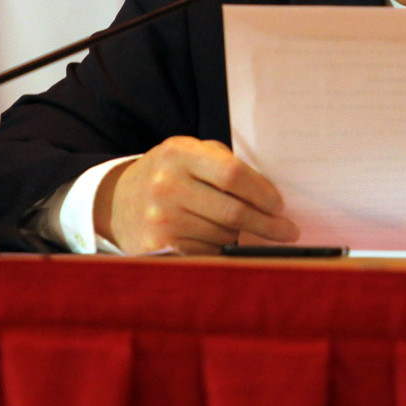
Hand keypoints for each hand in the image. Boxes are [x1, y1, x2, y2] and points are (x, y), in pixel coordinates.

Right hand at [94, 136, 299, 254]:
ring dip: (242, 236)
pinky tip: (225, 244)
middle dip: (267, 223)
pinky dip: (222, 250)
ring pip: (222, 235)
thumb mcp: (189, 153)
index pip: (233, 174)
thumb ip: (225, 163)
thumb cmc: (167, 174)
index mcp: (179, 154)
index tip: (279, 205)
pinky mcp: (156, 247)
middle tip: (288, 231)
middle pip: (232, 211)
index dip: (262, 192)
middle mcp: (166, 185)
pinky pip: (205, 253)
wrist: (116, 202)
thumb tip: (269, 197)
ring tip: (245, 231)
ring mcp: (160, 218)